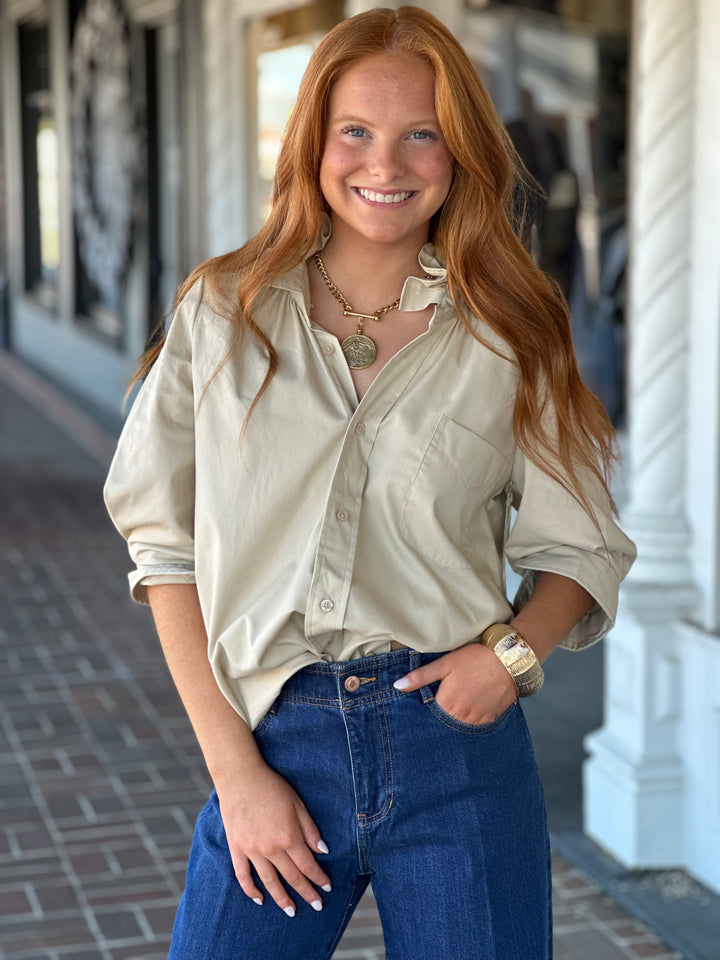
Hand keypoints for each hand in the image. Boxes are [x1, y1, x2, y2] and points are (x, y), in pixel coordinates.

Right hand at [216, 760, 331, 915]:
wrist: (240, 778)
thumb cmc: (272, 787)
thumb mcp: (297, 804)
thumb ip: (310, 830)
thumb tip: (323, 852)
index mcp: (289, 837)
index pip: (308, 866)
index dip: (319, 878)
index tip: (327, 888)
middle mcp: (271, 849)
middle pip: (292, 877)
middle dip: (306, 893)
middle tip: (316, 906)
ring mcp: (252, 851)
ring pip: (269, 882)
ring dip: (281, 899)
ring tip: (291, 911)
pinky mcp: (236, 849)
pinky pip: (243, 876)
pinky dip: (251, 890)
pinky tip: (259, 899)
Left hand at [394, 643, 517, 724]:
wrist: (507, 660)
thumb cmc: (474, 659)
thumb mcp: (444, 664)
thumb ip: (421, 677)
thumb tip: (398, 686)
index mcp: (446, 704)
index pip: (429, 717)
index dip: (427, 710)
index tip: (428, 704)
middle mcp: (461, 716)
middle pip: (445, 722)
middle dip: (442, 716)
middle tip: (446, 700)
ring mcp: (477, 719)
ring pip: (460, 725)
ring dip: (457, 717)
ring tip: (459, 702)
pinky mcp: (490, 718)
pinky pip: (476, 724)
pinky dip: (472, 717)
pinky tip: (473, 704)